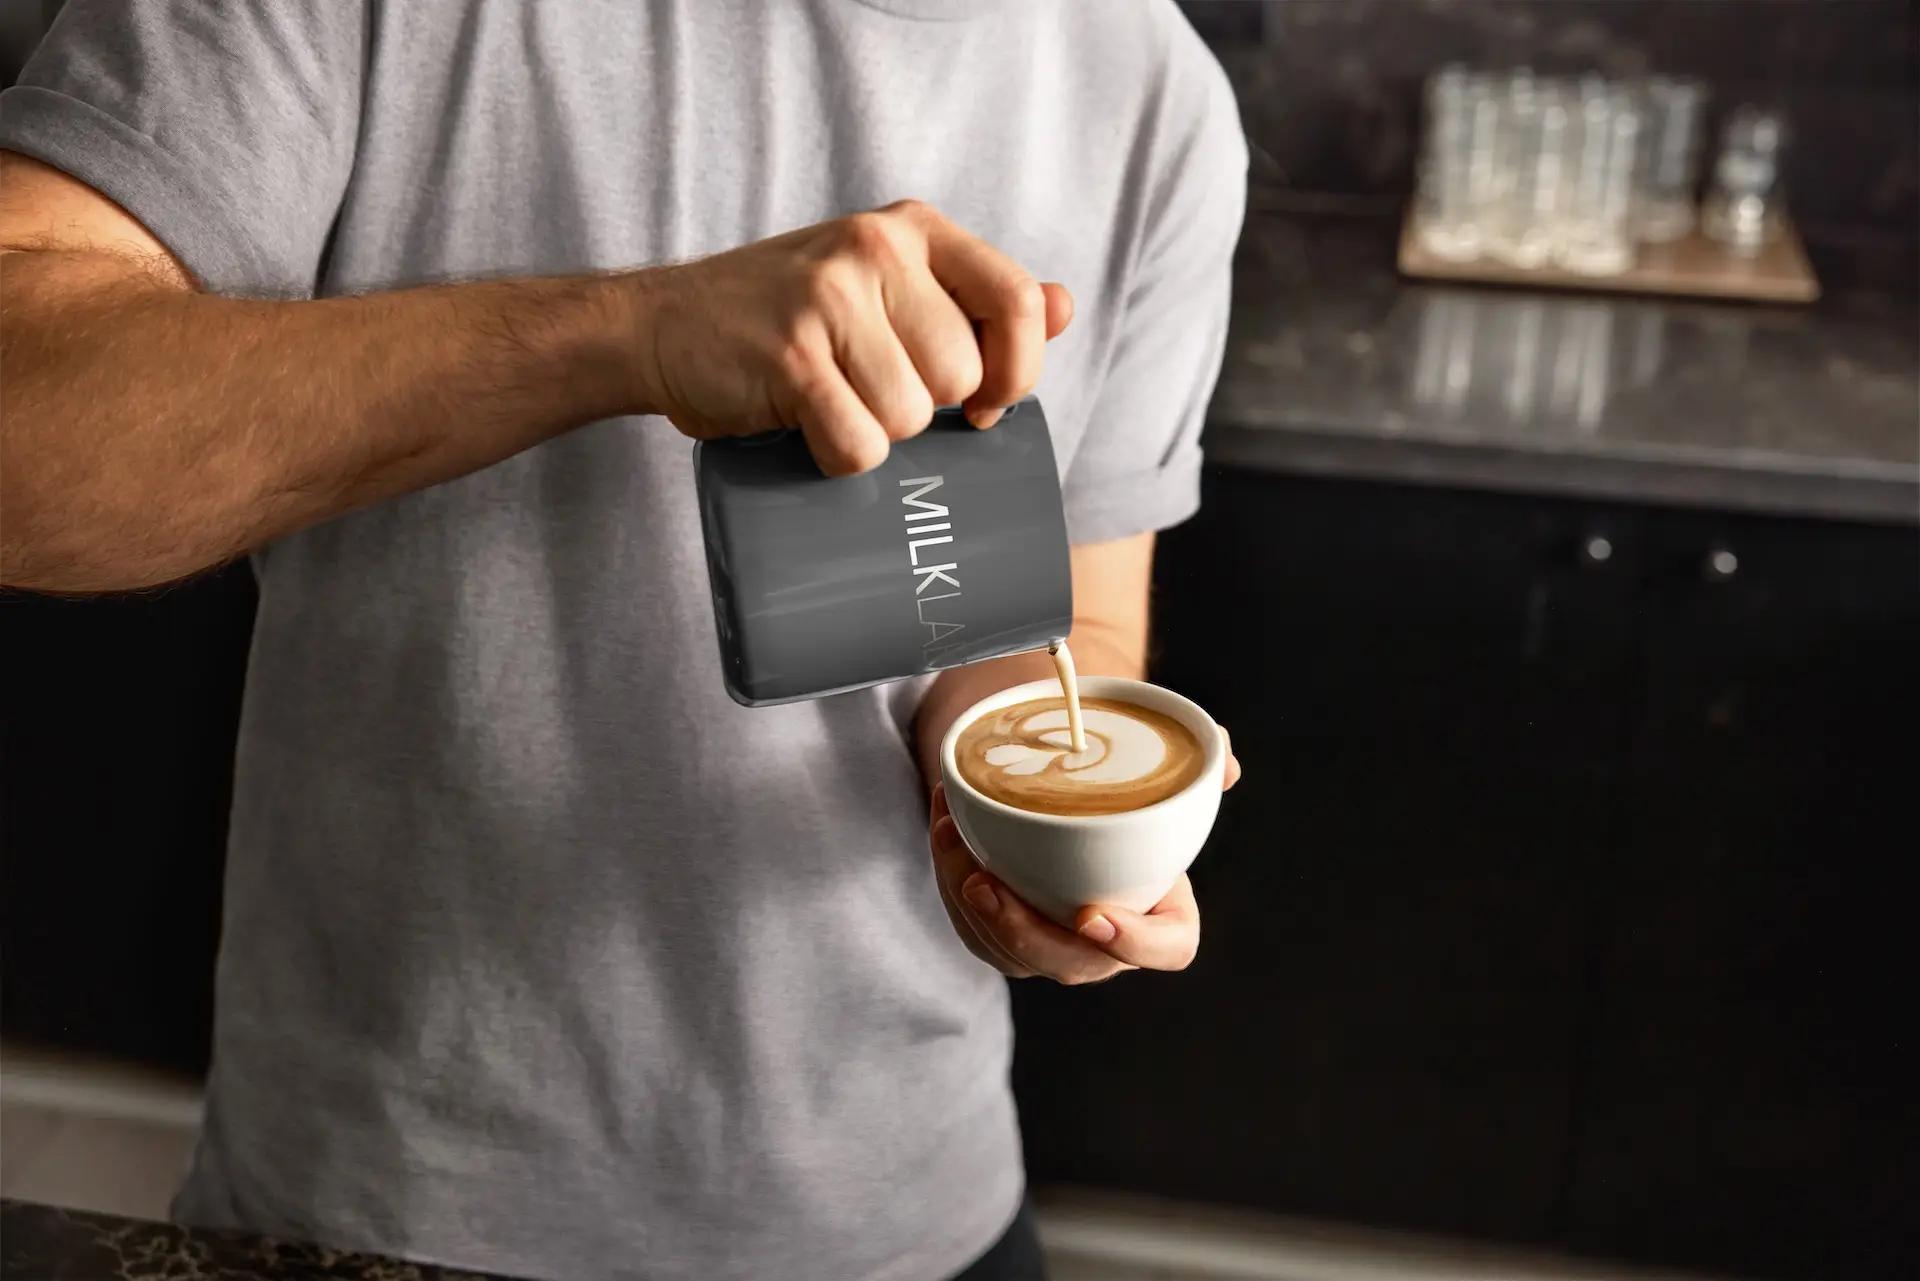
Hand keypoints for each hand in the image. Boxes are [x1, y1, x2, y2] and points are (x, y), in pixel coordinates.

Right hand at [629, 199, 1074, 475]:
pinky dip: (835, 460)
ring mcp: (829, 299)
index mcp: (912, 231)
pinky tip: (802, 428)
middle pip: (961, 376)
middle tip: (866, 392)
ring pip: (911, 418)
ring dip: (874, 434)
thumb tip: (1064, 306)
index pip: (1017, 302)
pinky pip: (857, 446)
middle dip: (924, 411)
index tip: (987, 405)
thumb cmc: (787, 319)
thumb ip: (970, 298)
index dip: (1018, 370)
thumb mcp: (883, 287)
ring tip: (828, 402)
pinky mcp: (789, 357)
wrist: (662, 327)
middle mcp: (875, 250)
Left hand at [928, 731, 1241, 983]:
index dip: (1135, 943)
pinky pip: (971, 927)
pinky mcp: (1003, 937)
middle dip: (1021, 932)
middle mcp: (1107, 944)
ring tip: (950, 833)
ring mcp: (1052, 947)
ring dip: (967, 898)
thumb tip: (1223, 764)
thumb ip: (1198, 766)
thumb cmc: (1130, 789)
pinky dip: (948, 878)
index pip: (1166, 948)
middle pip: (1069, 963)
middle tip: (985, 884)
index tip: (1091, 913)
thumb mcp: (1166, 770)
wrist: (1075, 792)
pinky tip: (943, 824)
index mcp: (1164, 913)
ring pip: (1007, 950)